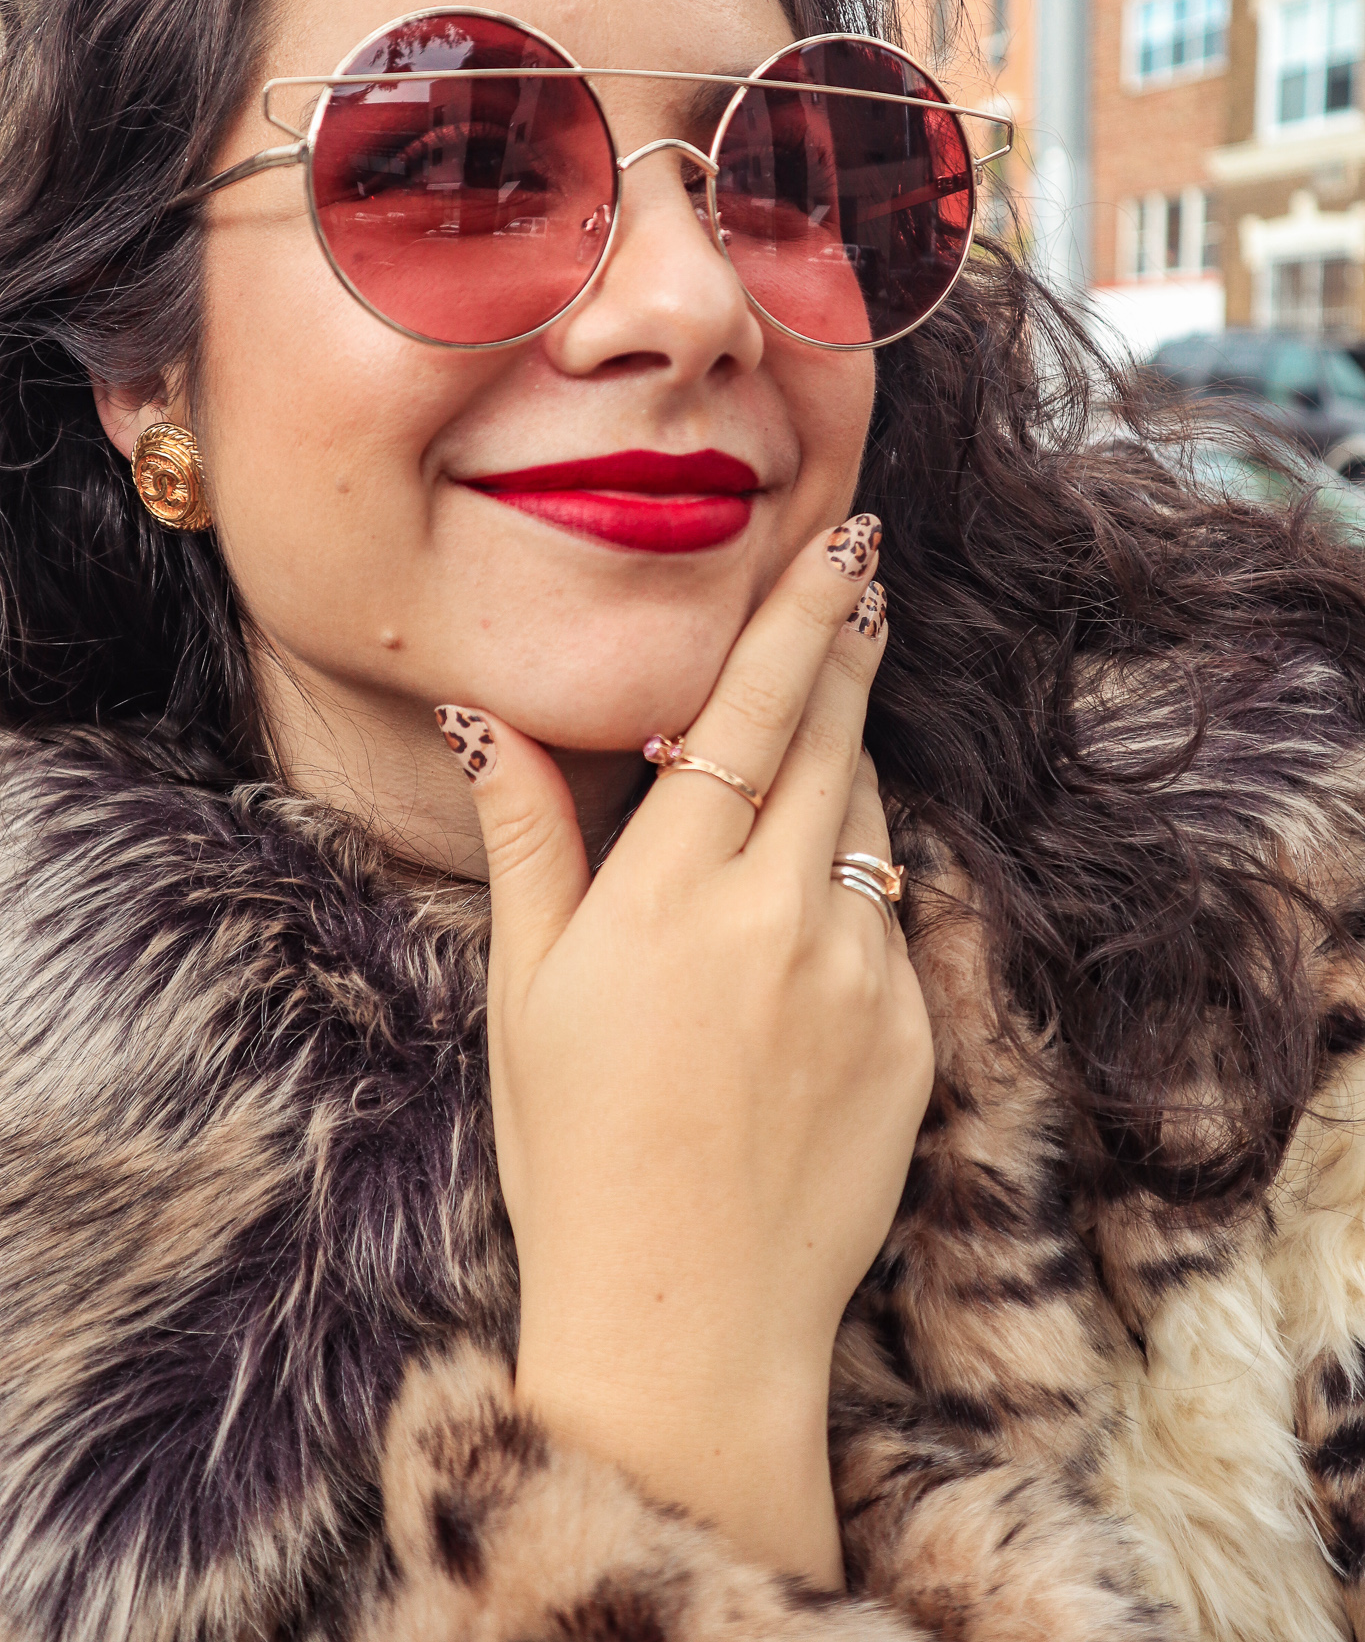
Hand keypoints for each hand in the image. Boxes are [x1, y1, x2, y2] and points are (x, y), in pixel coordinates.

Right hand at [437, 516, 933, 1584]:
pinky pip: (894, 920)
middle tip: (862, 587)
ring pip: (871, 823)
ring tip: (815, 754)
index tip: (839, 546)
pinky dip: (859, 890)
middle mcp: (776, 917)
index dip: (796, 619)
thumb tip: (486, 718)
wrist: (687, 1320)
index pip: (746, 713)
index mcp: (668, 895)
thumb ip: (528, 836)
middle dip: (848, 650)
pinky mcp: (913, 1033)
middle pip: (833, 740)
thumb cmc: (577, 1150)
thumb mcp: (526, 988)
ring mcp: (859, 975)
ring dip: (849, 768)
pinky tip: (810, 923)